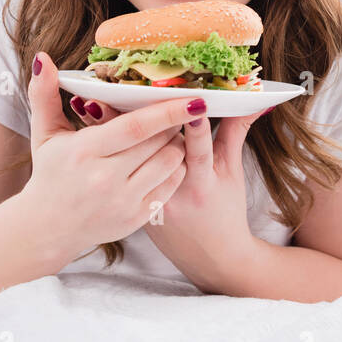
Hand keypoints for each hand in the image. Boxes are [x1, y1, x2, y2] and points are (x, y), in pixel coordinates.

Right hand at [21, 53, 204, 261]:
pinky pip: (171, 186)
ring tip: (169, 135)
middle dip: (175, 123)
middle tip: (178, 111)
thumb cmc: (49, 174)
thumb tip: (42, 58)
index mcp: (85, 151)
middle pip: (159, 142)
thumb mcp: (44, 133)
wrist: (46, 228)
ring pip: (171, 163)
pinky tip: (166, 159)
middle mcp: (106, 179)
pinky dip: (175, 168)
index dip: (169, 111)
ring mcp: (124, 201)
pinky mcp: (136, 218)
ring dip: (177, 144)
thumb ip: (44, 94)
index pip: (137, 127)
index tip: (195, 98)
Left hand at [72, 91, 269, 291]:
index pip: (197, 149)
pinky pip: (114, 170)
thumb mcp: (231, 172)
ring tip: (91, 99)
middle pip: (154, 147)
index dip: (191, 127)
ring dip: (110, 129)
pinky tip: (86, 125)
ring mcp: (148, 199)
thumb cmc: (225, 210)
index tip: (185, 104)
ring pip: (127, 157)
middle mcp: (173, 191)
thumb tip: (255, 100)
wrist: (210, 258)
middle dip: (138, 116)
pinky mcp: (131, 205)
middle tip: (118, 83)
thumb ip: (236, 133)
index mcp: (202, 182)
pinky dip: (103, 149)